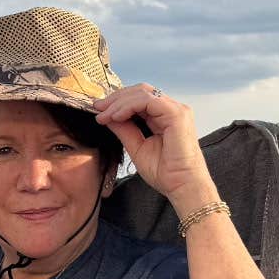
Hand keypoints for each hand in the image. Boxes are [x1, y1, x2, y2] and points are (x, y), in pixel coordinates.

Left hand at [93, 84, 214, 208]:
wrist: (181, 186)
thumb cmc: (165, 172)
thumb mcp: (136, 147)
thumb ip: (124, 130)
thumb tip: (107, 116)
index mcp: (165, 116)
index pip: (139, 98)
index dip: (117, 101)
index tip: (98, 111)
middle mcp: (172, 109)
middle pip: (140, 91)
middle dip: (116, 98)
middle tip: (97, 108)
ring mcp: (176, 110)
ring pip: (143, 93)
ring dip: (119, 102)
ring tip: (104, 115)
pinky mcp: (177, 114)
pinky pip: (148, 101)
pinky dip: (129, 106)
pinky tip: (116, 116)